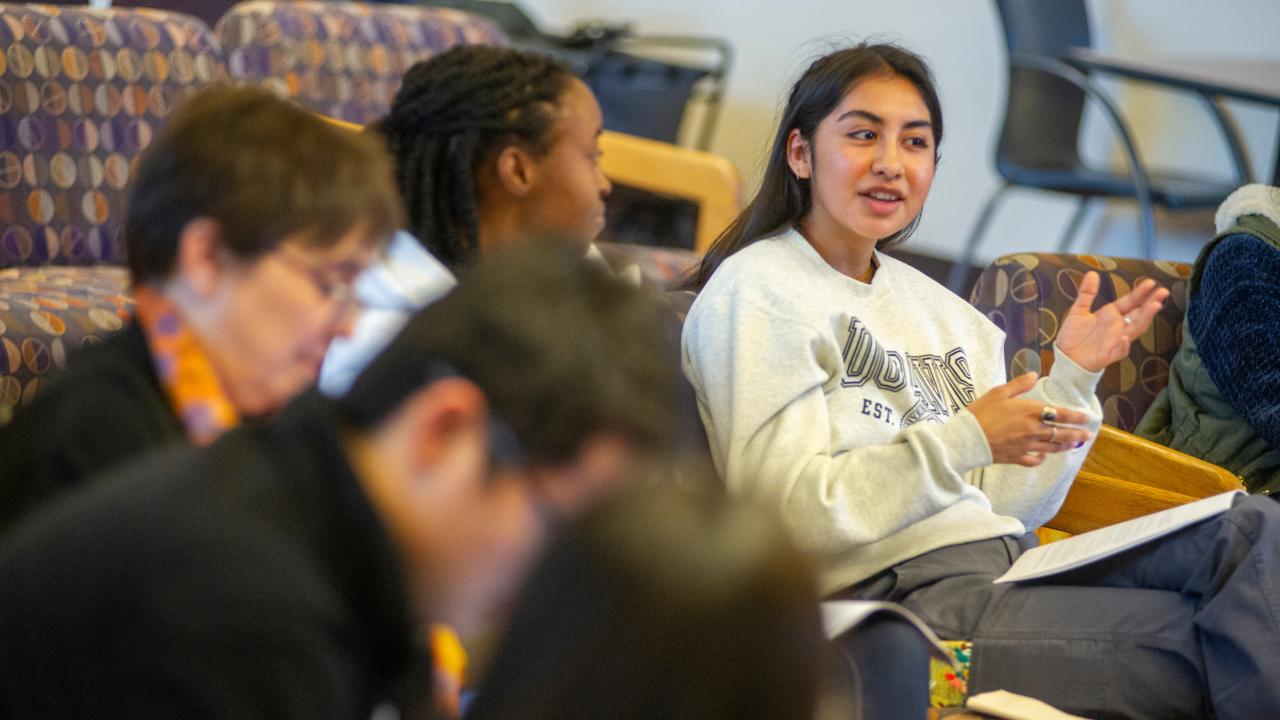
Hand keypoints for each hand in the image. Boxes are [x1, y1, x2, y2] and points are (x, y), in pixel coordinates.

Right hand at [968, 372, 1093, 466]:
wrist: (967, 438)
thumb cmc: (981, 412)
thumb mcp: (998, 392)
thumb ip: (1019, 384)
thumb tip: (1035, 375)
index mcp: (1030, 412)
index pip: (1060, 414)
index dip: (1076, 416)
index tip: (1087, 417)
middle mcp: (1033, 430)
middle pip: (1061, 433)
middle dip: (1076, 434)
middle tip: (1088, 435)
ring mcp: (1026, 446)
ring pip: (1052, 448)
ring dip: (1064, 446)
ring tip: (1072, 445)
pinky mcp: (1016, 457)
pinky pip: (1034, 460)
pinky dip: (1041, 459)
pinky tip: (1044, 456)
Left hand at [1056, 271, 1168, 372]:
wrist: (1065, 358)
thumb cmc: (1073, 336)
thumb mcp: (1078, 310)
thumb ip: (1086, 293)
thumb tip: (1092, 273)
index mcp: (1111, 315)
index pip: (1130, 302)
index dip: (1140, 293)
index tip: (1151, 282)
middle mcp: (1117, 327)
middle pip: (1138, 314)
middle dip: (1151, 303)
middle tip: (1163, 292)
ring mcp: (1115, 341)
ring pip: (1135, 330)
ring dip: (1145, 319)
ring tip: (1154, 306)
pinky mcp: (1108, 355)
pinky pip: (1119, 351)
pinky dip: (1123, 345)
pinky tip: (1124, 338)